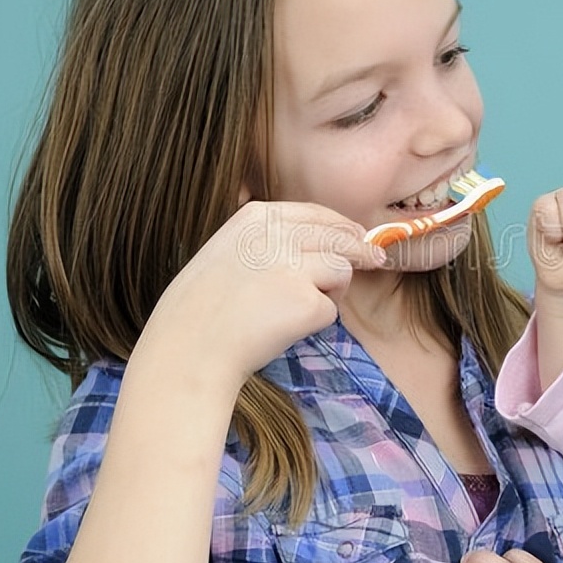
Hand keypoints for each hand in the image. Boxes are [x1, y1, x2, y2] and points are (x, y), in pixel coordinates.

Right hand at [134, 201, 385, 395]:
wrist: (187, 349)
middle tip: (375, 262)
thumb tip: (330, 240)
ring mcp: (291, 266)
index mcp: (254, 218)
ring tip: (295, 311)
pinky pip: (330, 311)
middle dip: (360, 251)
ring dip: (331, 292)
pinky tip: (284, 330)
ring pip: (341, 270)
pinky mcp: (305, 301)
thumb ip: (271, 241)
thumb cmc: (203, 310)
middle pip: (339, 236)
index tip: (357, 235)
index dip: (342, 226)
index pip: (314, 213)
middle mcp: (275, 235)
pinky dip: (315, 323)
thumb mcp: (228, 253)